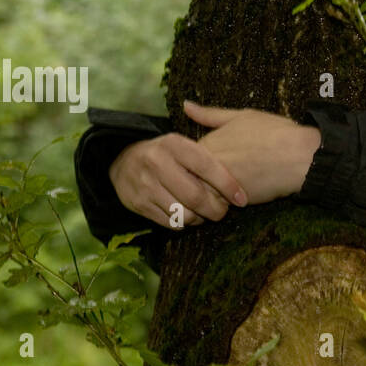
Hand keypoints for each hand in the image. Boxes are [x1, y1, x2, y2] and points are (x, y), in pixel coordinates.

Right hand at [109, 128, 247, 229]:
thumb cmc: (166, 154)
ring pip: (183, 213)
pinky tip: (188, 215)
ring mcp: (145, 184)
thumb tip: (243, 157)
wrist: (123, 161)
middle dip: (215, 209)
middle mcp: (157, 162)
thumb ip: (209, 149)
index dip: (227, 185)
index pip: (206, 166)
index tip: (242, 199)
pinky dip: (183, 223)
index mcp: (173, 144)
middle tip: (223, 212)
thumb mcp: (183, 142)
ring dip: (199, 218)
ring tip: (205, 214)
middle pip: (195, 197)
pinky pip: (170, 222)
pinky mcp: (138, 203)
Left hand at [183, 100, 321, 205]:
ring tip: (221, 195)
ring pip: (197, 197)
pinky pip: (213, 209)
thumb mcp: (241, 116)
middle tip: (214, 183)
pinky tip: (230, 203)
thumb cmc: (275, 133)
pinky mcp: (230, 202)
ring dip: (204, 199)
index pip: (182, 159)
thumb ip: (210, 115)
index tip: (209, 166)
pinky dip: (217, 209)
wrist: (299, 157)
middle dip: (194, 183)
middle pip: (186, 179)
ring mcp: (216, 183)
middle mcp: (206, 164)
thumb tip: (185, 105)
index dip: (194, 165)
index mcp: (207, 142)